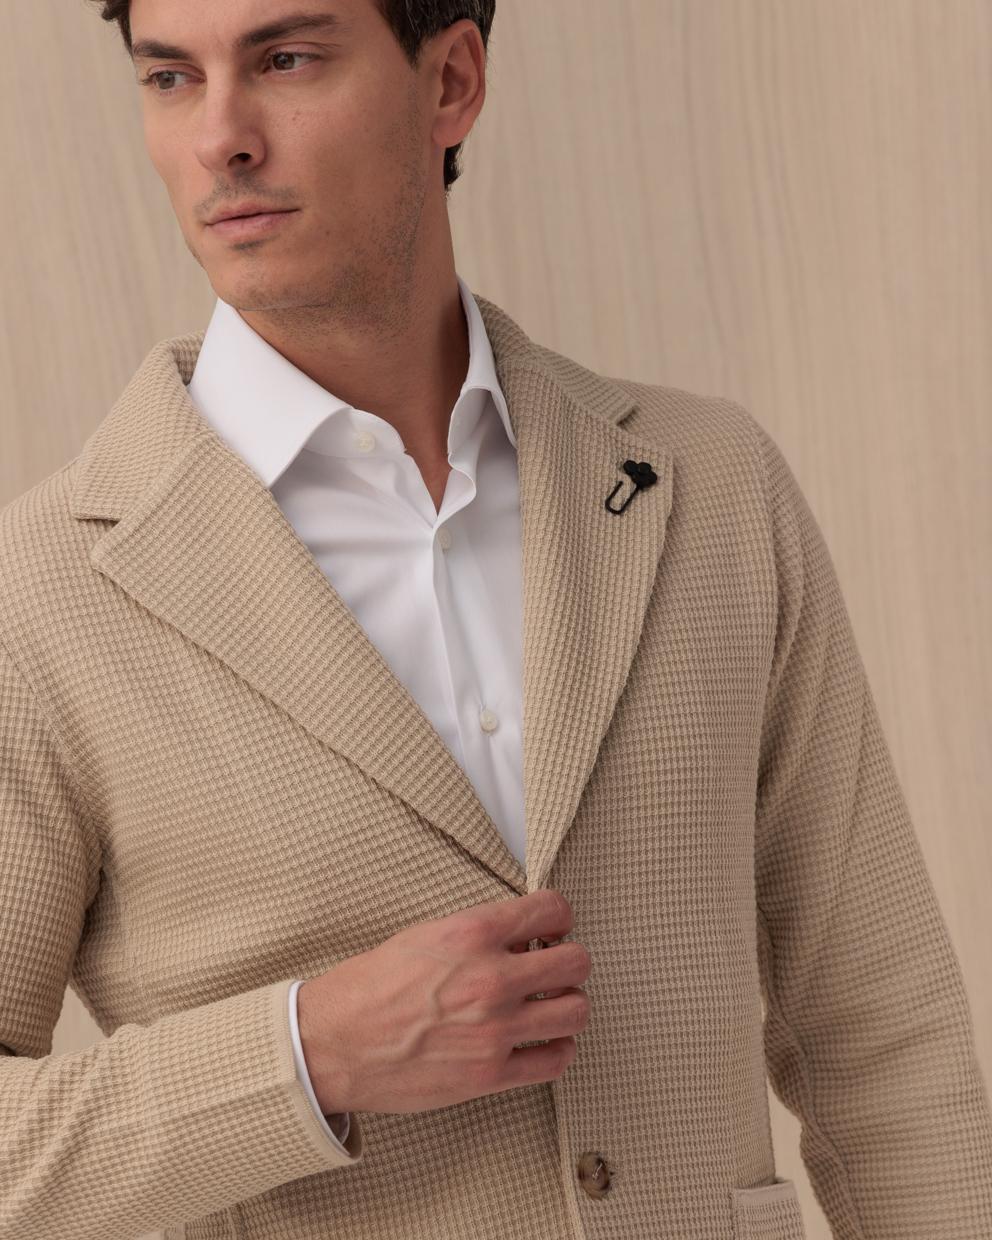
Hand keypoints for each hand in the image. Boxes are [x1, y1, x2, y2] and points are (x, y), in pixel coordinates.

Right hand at [297, 888, 590, 1115]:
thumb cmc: (371, 985)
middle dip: (568, 961)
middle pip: (577, 962)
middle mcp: (491, 978)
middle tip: (551, 967)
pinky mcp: (490, 1074)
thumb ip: (480, 933)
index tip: (551, 928)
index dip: (558, 916)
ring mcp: (494, 1030)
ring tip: (548, 1005)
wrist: (334, 1042)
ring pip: (577, 1011)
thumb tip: (523, 936)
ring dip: (567, 1005)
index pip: (551, 909)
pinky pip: (556, 1061)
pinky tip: (540, 1041)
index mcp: (472, 933)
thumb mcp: (427, 935)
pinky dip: (557, 1049)